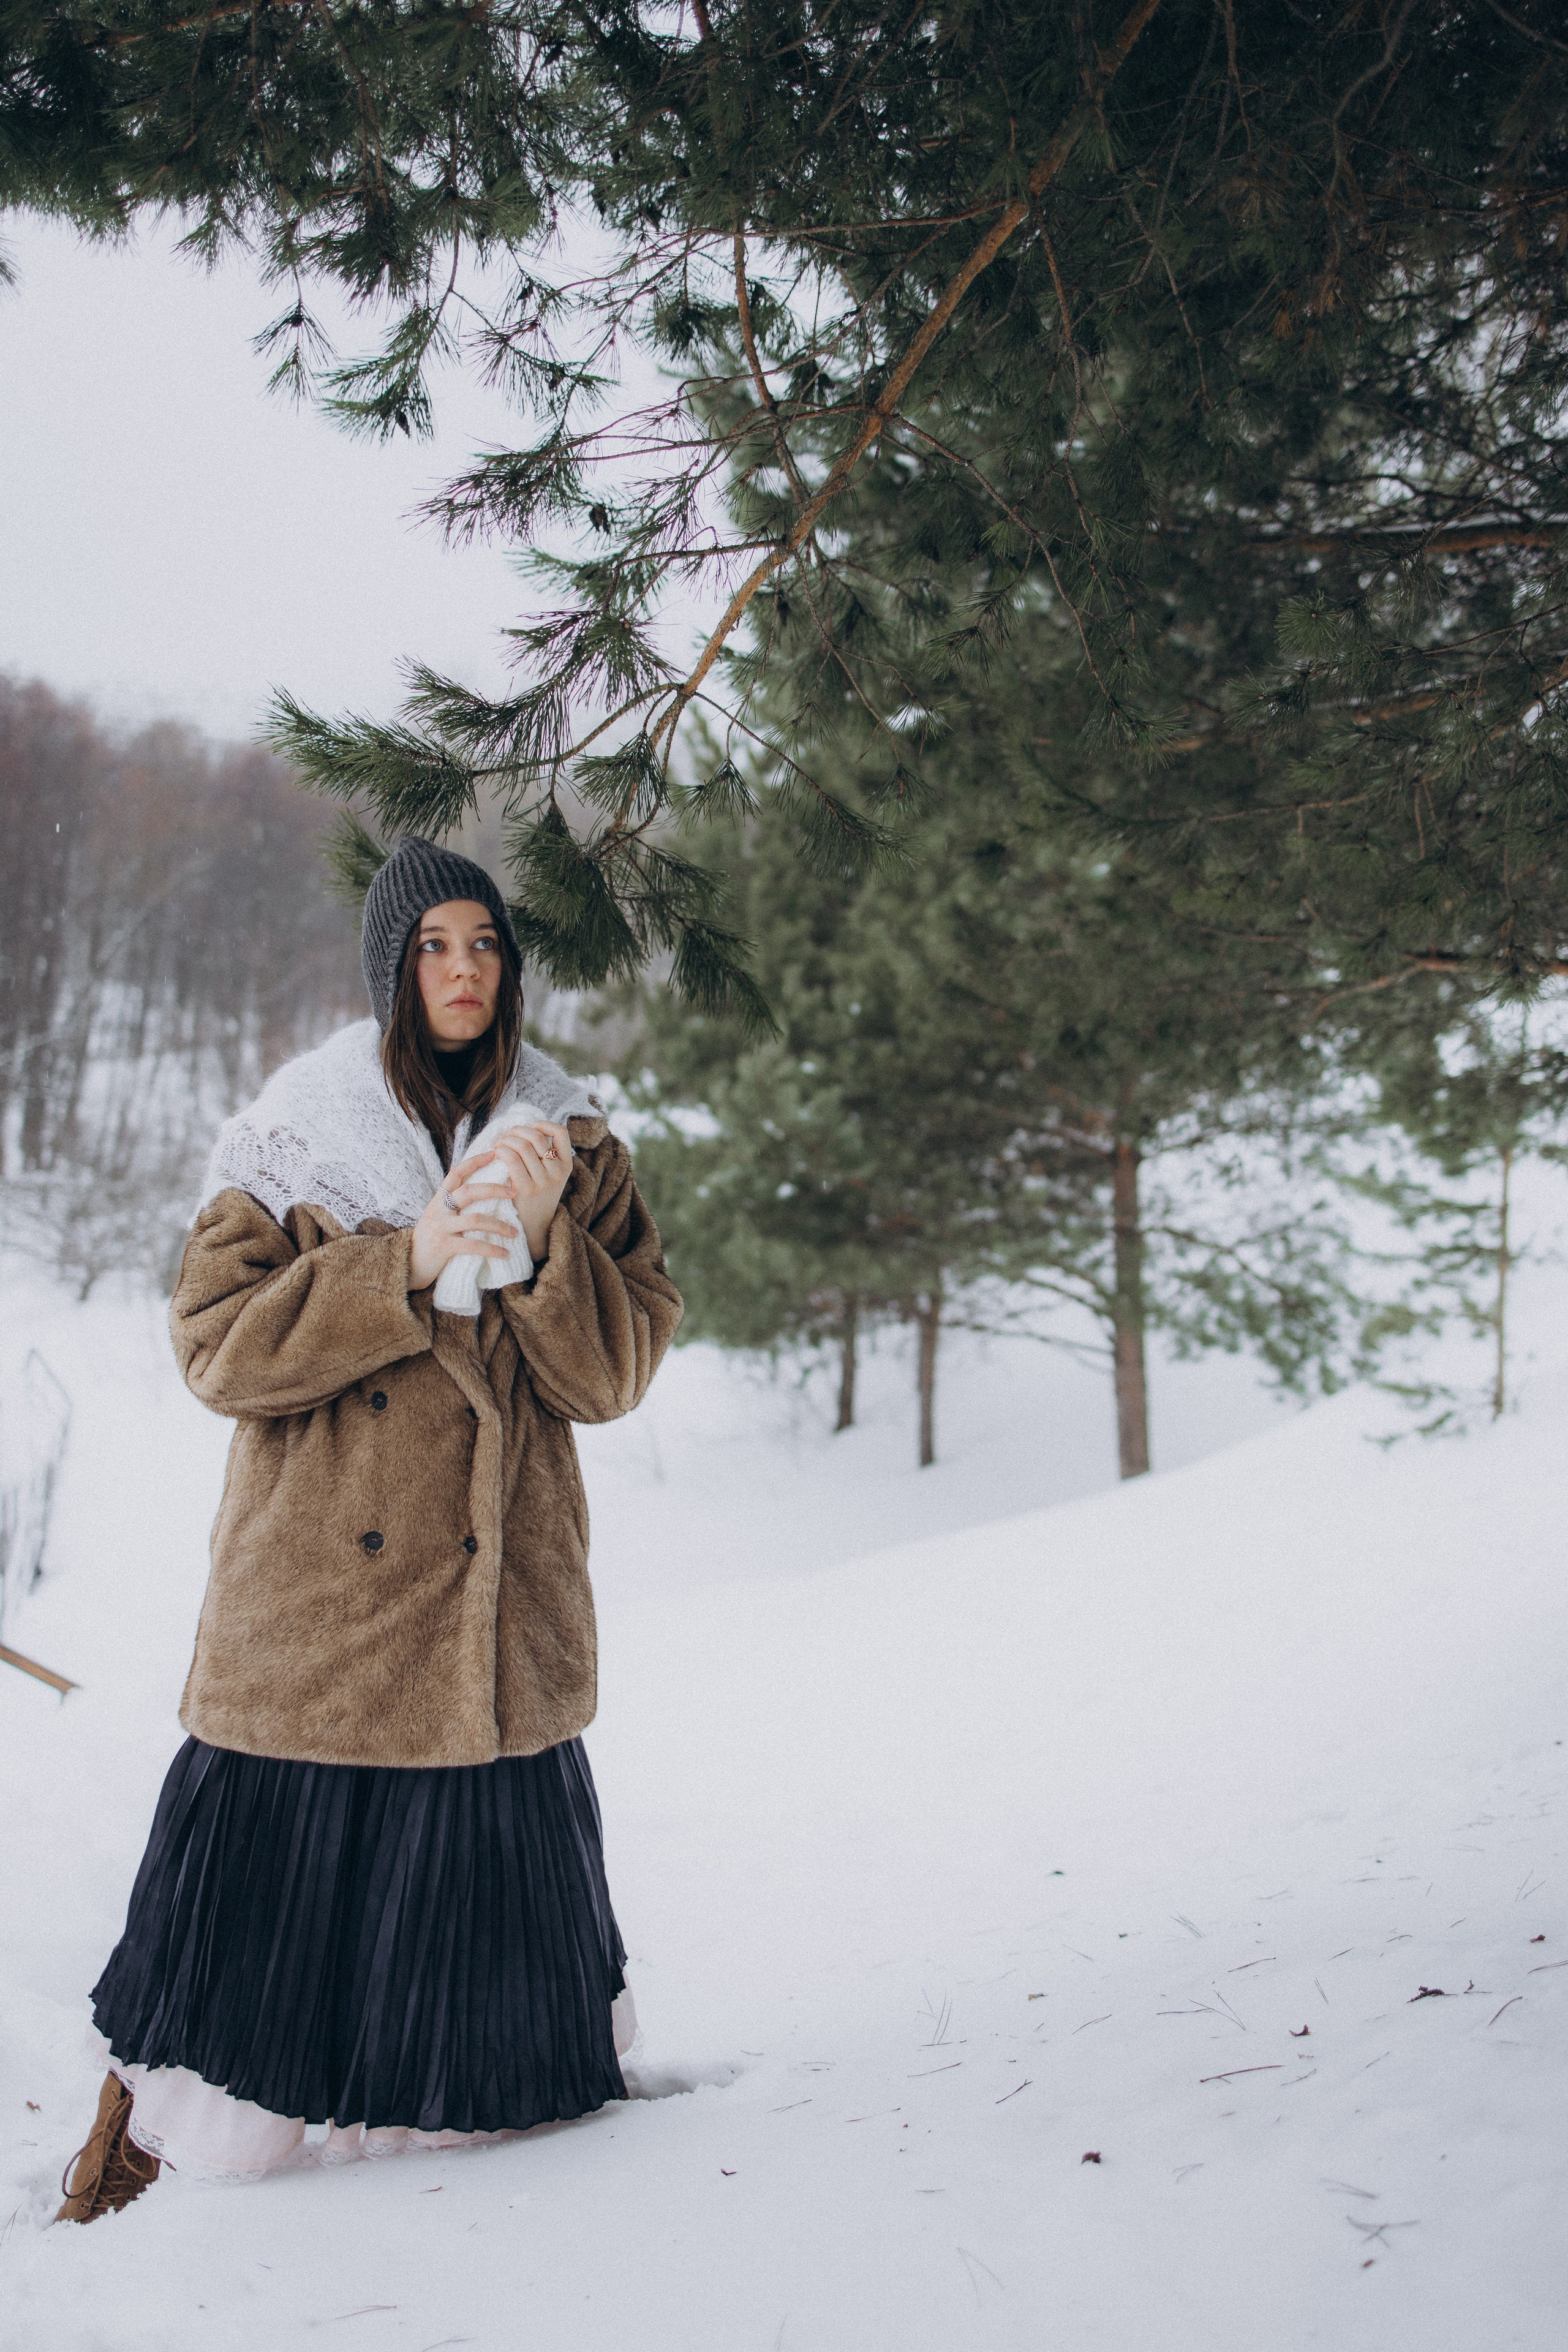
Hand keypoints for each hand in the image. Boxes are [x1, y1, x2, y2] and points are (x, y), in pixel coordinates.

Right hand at [407, 1150, 521, 1291]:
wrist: (408, 1263)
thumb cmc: (429, 1240)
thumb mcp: (437, 1216)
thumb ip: (453, 1204)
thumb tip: (481, 1192)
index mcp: (439, 1199)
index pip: (456, 1173)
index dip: (474, 1161)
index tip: (493, 1153)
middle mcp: (439, 1209)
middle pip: (469, 1191)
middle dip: (494, 1189)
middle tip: (514, 1192)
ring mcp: (441, 1227)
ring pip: (475, 1219)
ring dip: (499, 1226)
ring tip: (515, 1232)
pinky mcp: (444, 1246)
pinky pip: (473, 1245)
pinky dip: (491, 1249)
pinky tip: (505, 1253)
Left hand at [481, 1121, 573, 1259]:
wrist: (534, 1229)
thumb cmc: (536, 1196)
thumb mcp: (549, 1176)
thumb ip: (543, 1155)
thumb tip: (521, 1127)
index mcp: (566, 1165)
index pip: (561, 1132)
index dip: (543, 1124)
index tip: (529, 1129)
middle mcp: (557, 1172)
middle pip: (536, 1136)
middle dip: (516, 1131)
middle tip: (505, 1137)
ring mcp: (543, 1182)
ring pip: (522, 1145)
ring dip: (505, 1139)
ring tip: (497, 1145)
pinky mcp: (526, 1190)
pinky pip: (511, 1159)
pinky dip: (500, 1151)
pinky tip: (495, 1154)